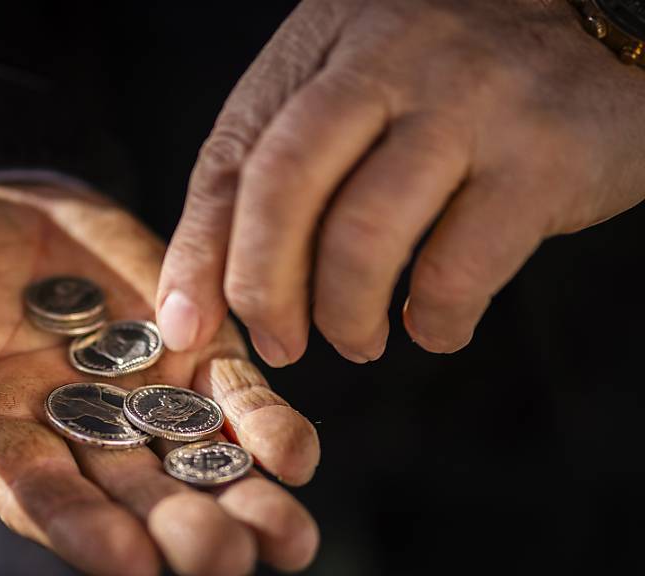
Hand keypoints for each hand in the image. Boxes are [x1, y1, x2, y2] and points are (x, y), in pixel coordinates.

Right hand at [0, 183, 320, 575]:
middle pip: (132, 499)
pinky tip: (297, 452)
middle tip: (226, 560)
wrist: (2, 227)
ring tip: (288, 536)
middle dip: (180, 530)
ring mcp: (139, 401)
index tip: (121, 560)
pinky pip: (231, 402)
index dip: (76, 526)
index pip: (36, 493)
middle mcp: (76, 435)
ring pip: (194, 466)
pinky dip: (264, 427)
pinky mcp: (187, 358)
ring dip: (242, 501)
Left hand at [156, 0, 644, 364]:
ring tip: (354, 339)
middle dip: (263, 289)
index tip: (186, 324)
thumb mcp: (346, 93)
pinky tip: (430, 324)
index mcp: (323, 42)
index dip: (200, 254)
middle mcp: (388, 60)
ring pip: (364, 235)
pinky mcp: (542, 157)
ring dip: (345, 315)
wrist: (596, 25)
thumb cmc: (450, 76)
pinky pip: (458, 269)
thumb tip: (194, 303)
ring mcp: (468, 103)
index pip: (232, 156)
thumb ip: (271, 175)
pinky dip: (432, 322)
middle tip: (278, 343)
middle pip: (283, 188)